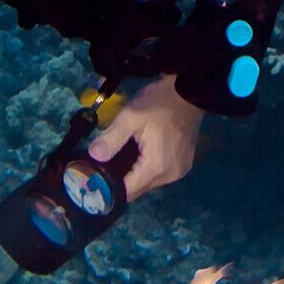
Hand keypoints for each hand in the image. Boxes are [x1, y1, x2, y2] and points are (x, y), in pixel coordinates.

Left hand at [87, 77, 202, 199]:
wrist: (190, 91)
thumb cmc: (159, 103)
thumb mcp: (131, 116)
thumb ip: (111, 138)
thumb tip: (93, 156)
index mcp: (156, 167)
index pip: (127, 191)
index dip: (108, 188)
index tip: (94, 178)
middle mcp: (169, 176)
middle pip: (137, 189)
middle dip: (120, 181)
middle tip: (103, 166)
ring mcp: (179, 172)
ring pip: (148, 183)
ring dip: (134, 175)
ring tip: (119, 158)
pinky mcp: (184, 165)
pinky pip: (159, 175)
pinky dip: (146, 169)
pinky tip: (138, 155)